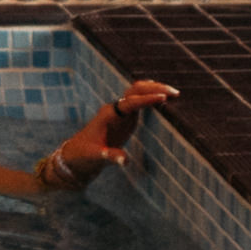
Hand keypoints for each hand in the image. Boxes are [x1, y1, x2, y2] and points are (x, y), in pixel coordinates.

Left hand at [41, 81, 175, 187]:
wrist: (76, 155)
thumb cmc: (83, 156)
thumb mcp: (95, 157)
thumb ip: (109, 156)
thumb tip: (125, 160)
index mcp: (108, 115)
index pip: (130, 103)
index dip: (146, 100)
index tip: (163, 98)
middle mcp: (115, 110)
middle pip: (135, 91)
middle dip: (153, 88)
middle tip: (174, 93)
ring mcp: (120, 113)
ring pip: (138, 94)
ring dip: (154, 90)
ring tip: (174, 94)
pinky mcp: (125, 119)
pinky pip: (139, 103)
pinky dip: (151, 98)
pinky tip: (166, 100)